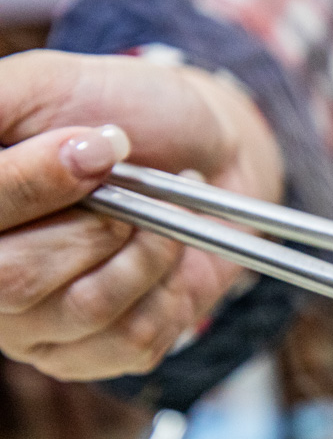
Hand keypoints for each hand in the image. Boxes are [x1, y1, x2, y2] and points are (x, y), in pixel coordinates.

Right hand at [0, 49, 282, 380]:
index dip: (29, 186)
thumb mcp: (48, 84)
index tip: (97, 149)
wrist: (206, 152)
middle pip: (12, 281)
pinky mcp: (97, 354)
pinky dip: (168, 281)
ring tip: (157, 213)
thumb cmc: (122, 112)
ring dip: (142, 251)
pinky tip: (168, 250)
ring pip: (85, 308)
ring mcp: (35, 326)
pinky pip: (135, 335)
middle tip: (127, 179)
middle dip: (93, 225)